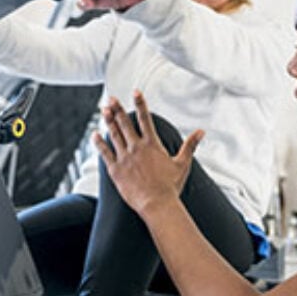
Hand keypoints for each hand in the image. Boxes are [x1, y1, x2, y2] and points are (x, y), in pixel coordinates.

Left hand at [92, 91, 203, 216]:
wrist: (157, 204)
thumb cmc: (170, 186)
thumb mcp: (183, 163)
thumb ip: (190, 145)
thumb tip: (201, 132)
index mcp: (152, 144)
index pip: (145, 118)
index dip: (140, 103)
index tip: (135, 92)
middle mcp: (136, 147)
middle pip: (125, 122)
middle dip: (117, 109)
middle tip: (111, 99)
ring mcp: (124, 157)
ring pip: (114, 134)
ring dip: (108, 120)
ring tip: (104, 110)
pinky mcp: (115, 169)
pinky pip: (104, 152)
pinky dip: (99, 142)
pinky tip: (95, 134)